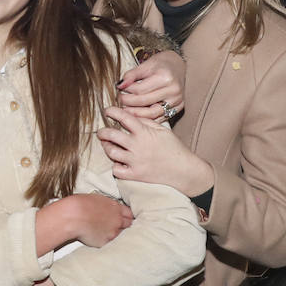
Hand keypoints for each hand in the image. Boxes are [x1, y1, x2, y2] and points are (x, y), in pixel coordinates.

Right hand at [42, 193, 132, 247]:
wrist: (73, 216)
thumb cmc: (80, 205)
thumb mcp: (97, 199)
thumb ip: (107, 206)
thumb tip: (107, 209)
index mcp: (116, 207)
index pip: (129, 213)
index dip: (127, 216)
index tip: (125, 218)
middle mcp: (117, 220)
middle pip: (129, 224)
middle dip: (124, 225)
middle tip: (117, 225)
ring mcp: (113, 232)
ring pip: (121, 235)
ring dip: (115, 233)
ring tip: (105, 231)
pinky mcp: (106, 242)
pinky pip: (110, 243)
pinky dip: (106, 241)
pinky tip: (98, 237)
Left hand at [98, 105, 213, 195]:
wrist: (183, 170)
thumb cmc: (174, 148)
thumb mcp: (163, 130)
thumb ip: (146, 122)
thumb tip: (131, 116)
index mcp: (144, 133)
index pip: (124, 117)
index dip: (112, 112)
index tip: (107, 111)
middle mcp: (137, 146)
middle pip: (111, 135)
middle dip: (103, 132)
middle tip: (101, 131)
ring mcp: (135, 161)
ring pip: (111, 152)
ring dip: (107, 147)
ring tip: (107, 145)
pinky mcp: (135, 175)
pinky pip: (117, 170)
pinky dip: (115, 165)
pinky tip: (118, 161)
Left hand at [116, 51, 185, 122]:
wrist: (178, 65)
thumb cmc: (162, 63)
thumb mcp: (147, 64)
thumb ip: (132, 74)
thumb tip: (120, 85)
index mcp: (165, 77)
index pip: (140, 90)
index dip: (127, 90)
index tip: (119, 89)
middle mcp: (173, 90)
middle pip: (145, 102)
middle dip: (129, 103)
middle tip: (118, 101)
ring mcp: (177, 101)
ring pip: (152, 113)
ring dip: (136, 114)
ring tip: (125, 111)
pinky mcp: (178, 108)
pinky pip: (160, 117)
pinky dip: (147, 118)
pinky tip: (137, 116)